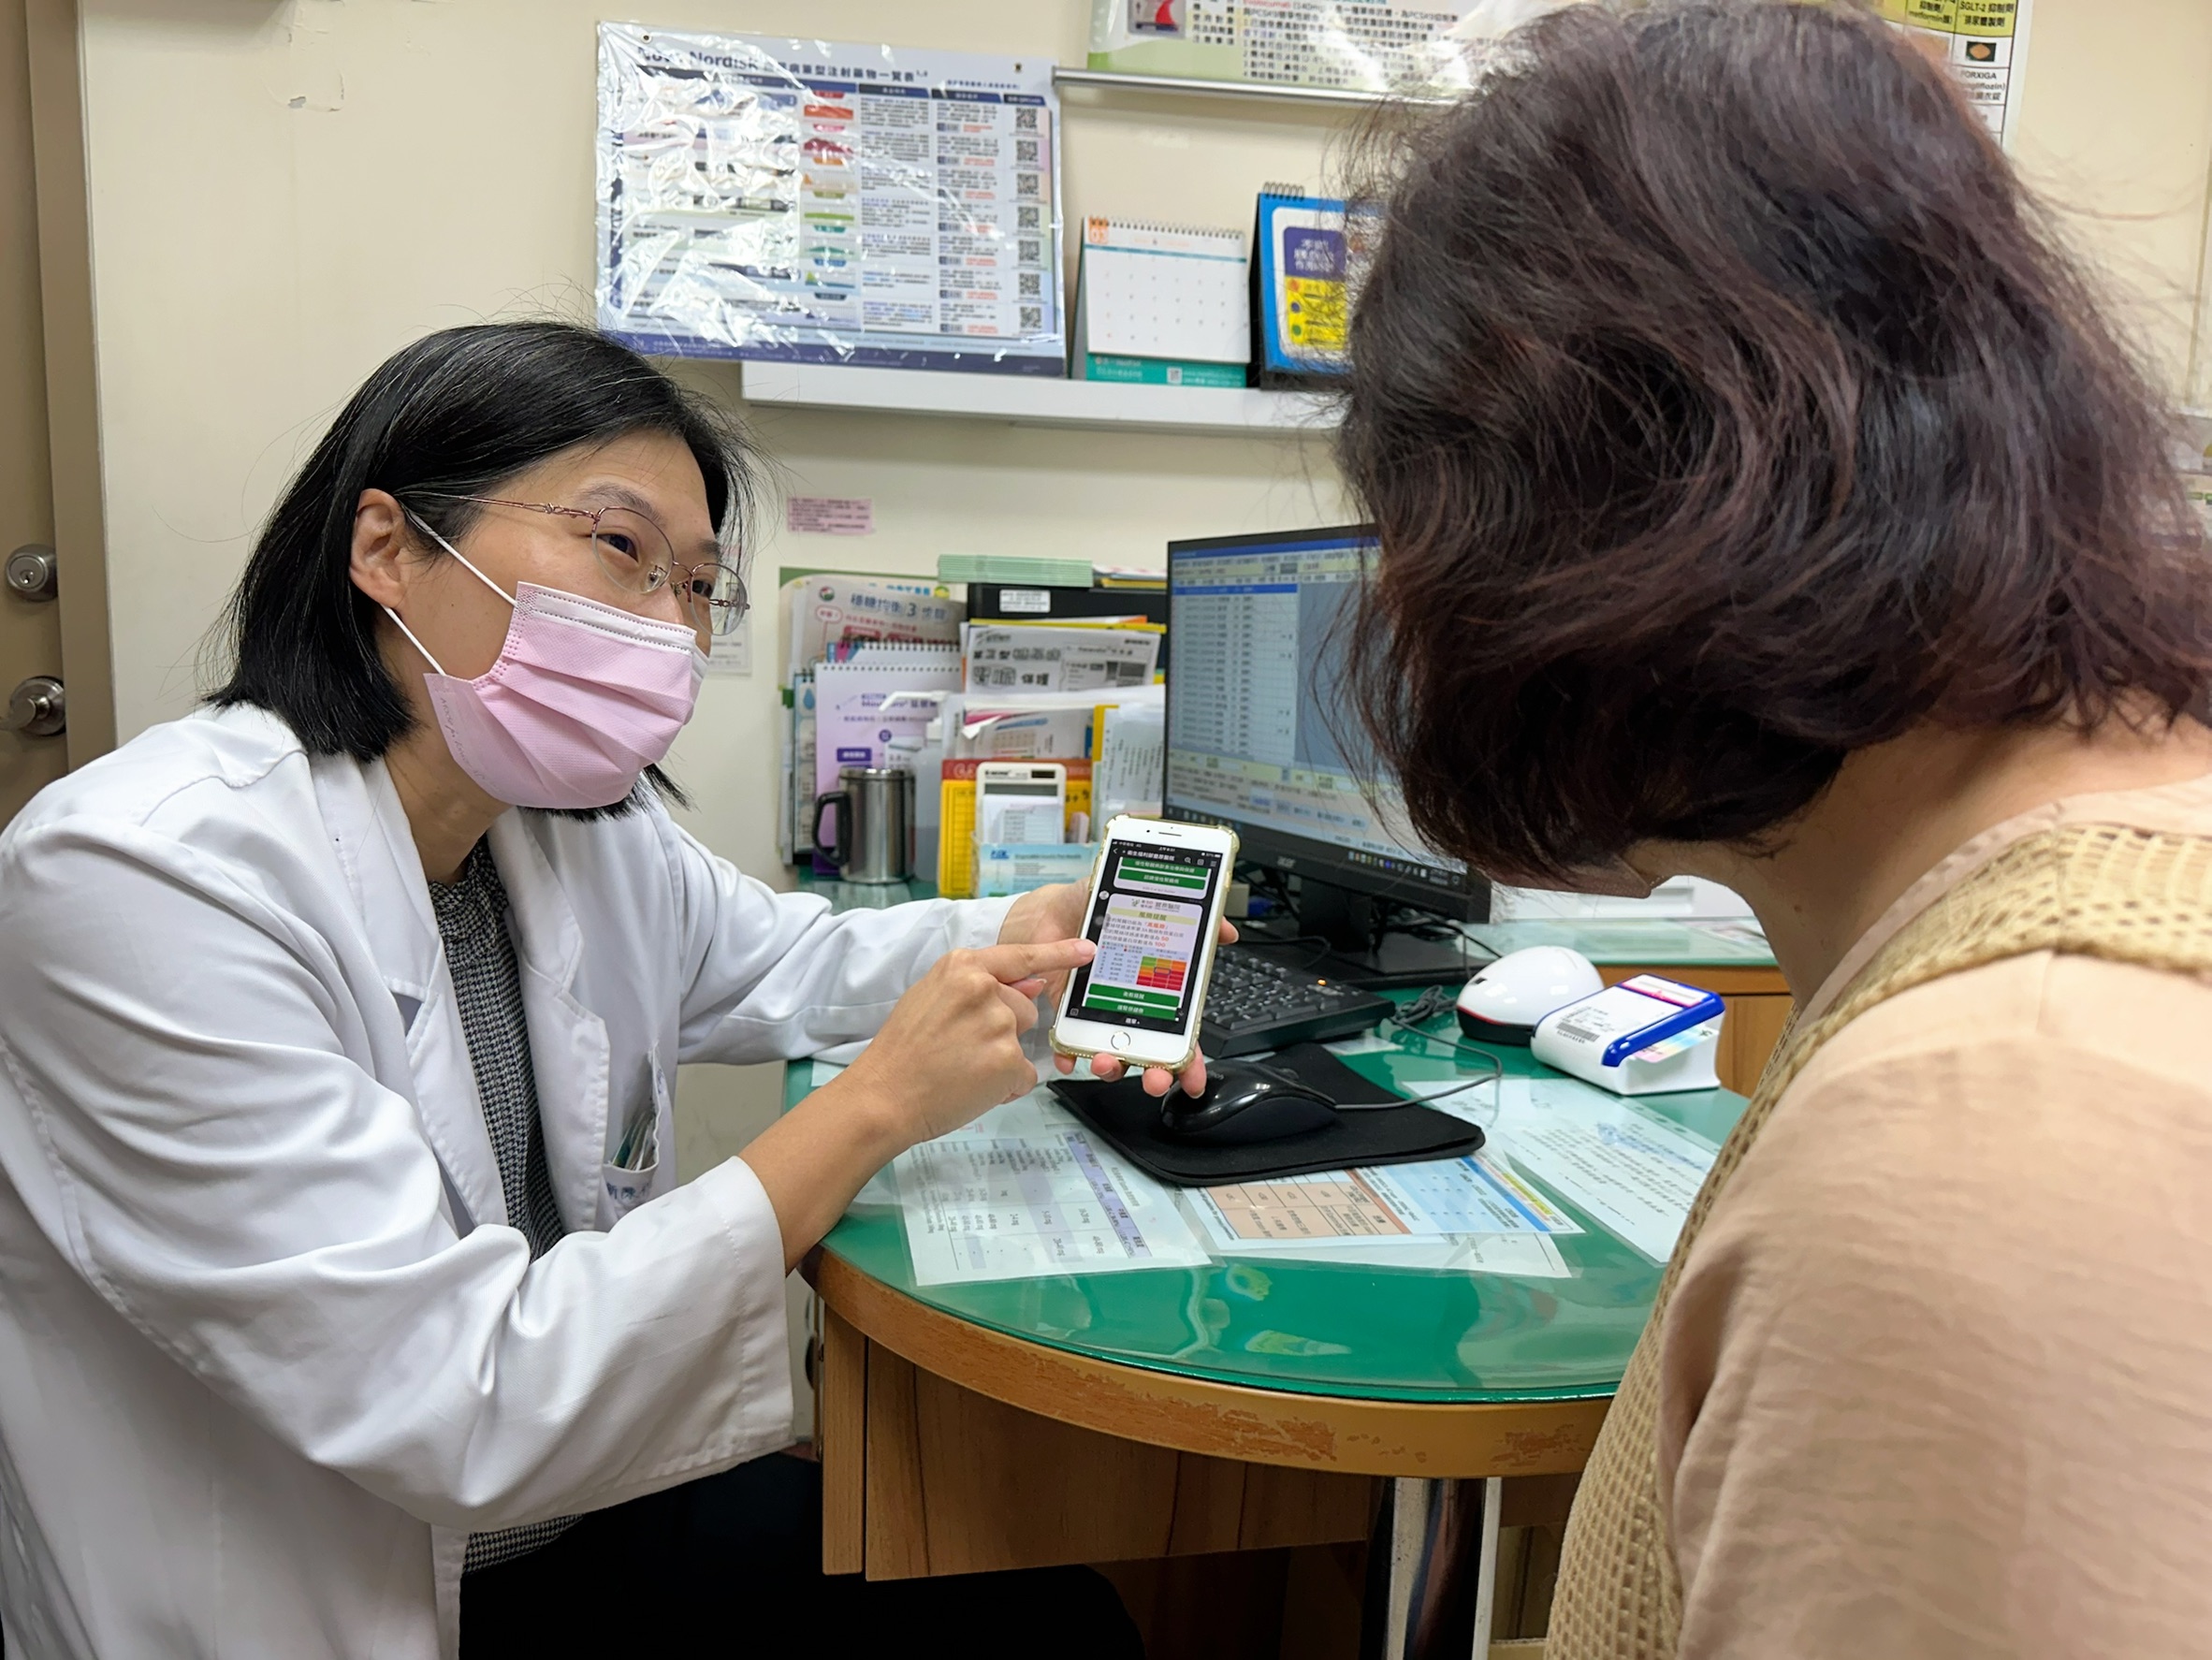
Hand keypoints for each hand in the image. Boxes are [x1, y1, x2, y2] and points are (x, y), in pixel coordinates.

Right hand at [840, 937, 1095, 1145]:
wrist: (884, 1096)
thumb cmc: (902, 1052)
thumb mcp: (932, 1000)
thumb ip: (980, 988)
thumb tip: (1032, 986)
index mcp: (962, 967)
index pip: (1019, 956)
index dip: (1057, 953)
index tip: (1086, 948)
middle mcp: (984, 988)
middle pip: (1025, 1008)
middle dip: (1004, 1030)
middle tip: (961, 1050)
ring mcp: (998, 1023)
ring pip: (1022, 1043)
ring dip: (1003, 1060)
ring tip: (962, 1069)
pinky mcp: (1008, 1059)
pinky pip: (1024, 1075)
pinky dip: (1005, 1087)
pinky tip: (972, 1087)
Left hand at [1001, 884, 1237, 1099]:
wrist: (1055, 911)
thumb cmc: (1103, 915)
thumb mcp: (1149, 911)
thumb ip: (1192, 921)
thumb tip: (1226, 930)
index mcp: (1155, 995)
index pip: (1178, 1036)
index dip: (1189, 1062)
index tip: (1194, 1080)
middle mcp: (1130, 1012)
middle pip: (1148, 1054)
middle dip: (1154, 1074)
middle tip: (1155, 1079)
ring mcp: (1099, 1017)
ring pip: (1110, 1054)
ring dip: (1112, 1066)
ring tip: (1107, 1059)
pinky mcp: (1068, 1015)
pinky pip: (1068, 1043)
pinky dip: (1068, 1054)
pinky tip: (1069, 1056)